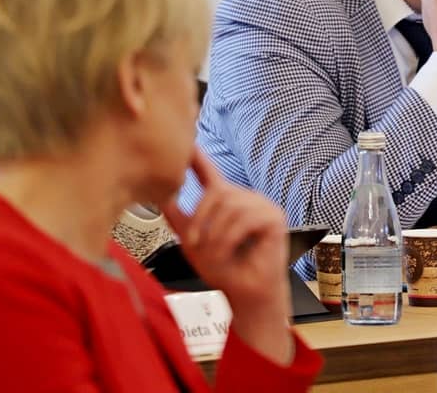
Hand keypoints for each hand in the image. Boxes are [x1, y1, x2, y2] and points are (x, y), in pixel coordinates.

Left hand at [163, 149, 293, 364]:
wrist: (245, 295)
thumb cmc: (225, 269)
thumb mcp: (193, 241)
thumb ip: (179, 218)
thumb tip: (161, 195)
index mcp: (227, 202)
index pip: (211, 174)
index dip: (199, 158)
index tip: (187, 142)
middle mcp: (247, 199)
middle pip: (218, 192)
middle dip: (201, 220)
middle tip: (195, 244)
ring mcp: (263, 206)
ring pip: (230, 205)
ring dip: (215, 233)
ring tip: (215, 253)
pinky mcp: (275, 218)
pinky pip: (245, 218)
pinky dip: (231, 238)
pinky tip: (232, 251)